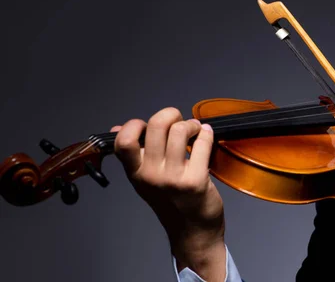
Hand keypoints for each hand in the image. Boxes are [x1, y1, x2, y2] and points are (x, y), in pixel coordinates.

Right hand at [113, 107, 225, 278]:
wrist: (193, 231)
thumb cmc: (171, 202)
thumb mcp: (145, 180)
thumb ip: (135, 154)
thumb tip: (117, 128)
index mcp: (135, 173)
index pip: (124, 140)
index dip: (135, 124)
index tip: (148, 125)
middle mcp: (151, 175)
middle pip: (156, 125)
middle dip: (170, 114)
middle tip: (178, 120)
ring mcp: (173, 178)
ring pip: (180, 130)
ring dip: (191, 124)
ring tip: (195, 130)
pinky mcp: (195, 180)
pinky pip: (202, 143)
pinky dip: (206, 134)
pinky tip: (206, 135)